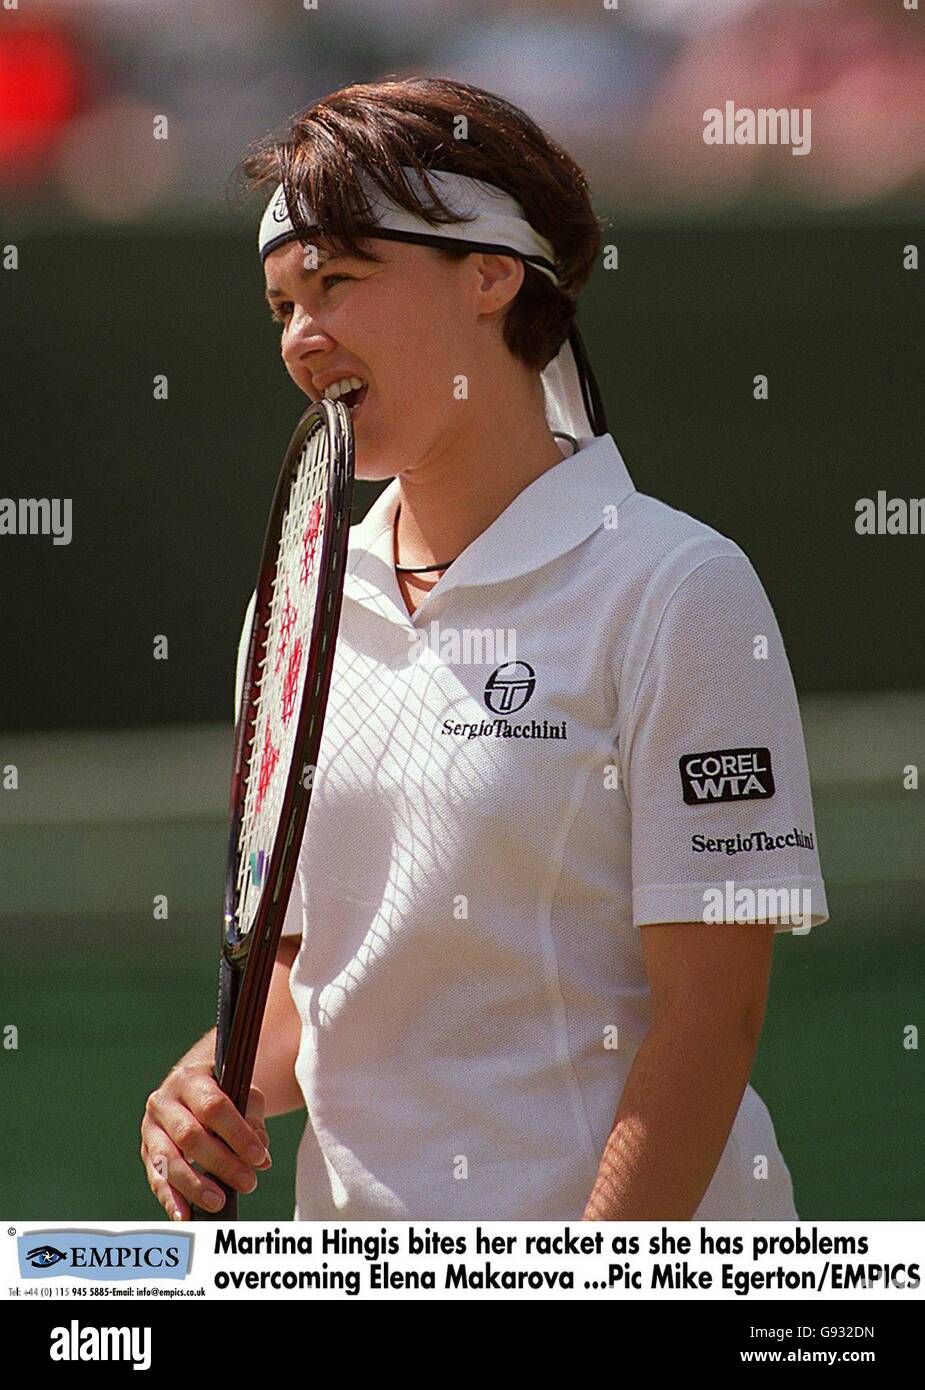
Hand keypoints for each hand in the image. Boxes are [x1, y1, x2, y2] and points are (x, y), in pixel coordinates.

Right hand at [141, 1061, 270, 1220]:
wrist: (192, 1085)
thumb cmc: (223, 1091)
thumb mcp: (242, 1094)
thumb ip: (253, 1122)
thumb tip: (261, 1158)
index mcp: (190, 1079)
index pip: (214, 1107)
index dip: (237, 1134)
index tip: (259, 1158)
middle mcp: (164, 1101)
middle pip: (190, 1136)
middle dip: (221, 1163)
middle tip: (248, 1183)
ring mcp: (150, 1128)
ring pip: (168, 1160)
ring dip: (194, 1185)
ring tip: (219, 1202)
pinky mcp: (146, 1152)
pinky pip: (156, 1178)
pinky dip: (170, 1199)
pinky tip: (185, 1216)